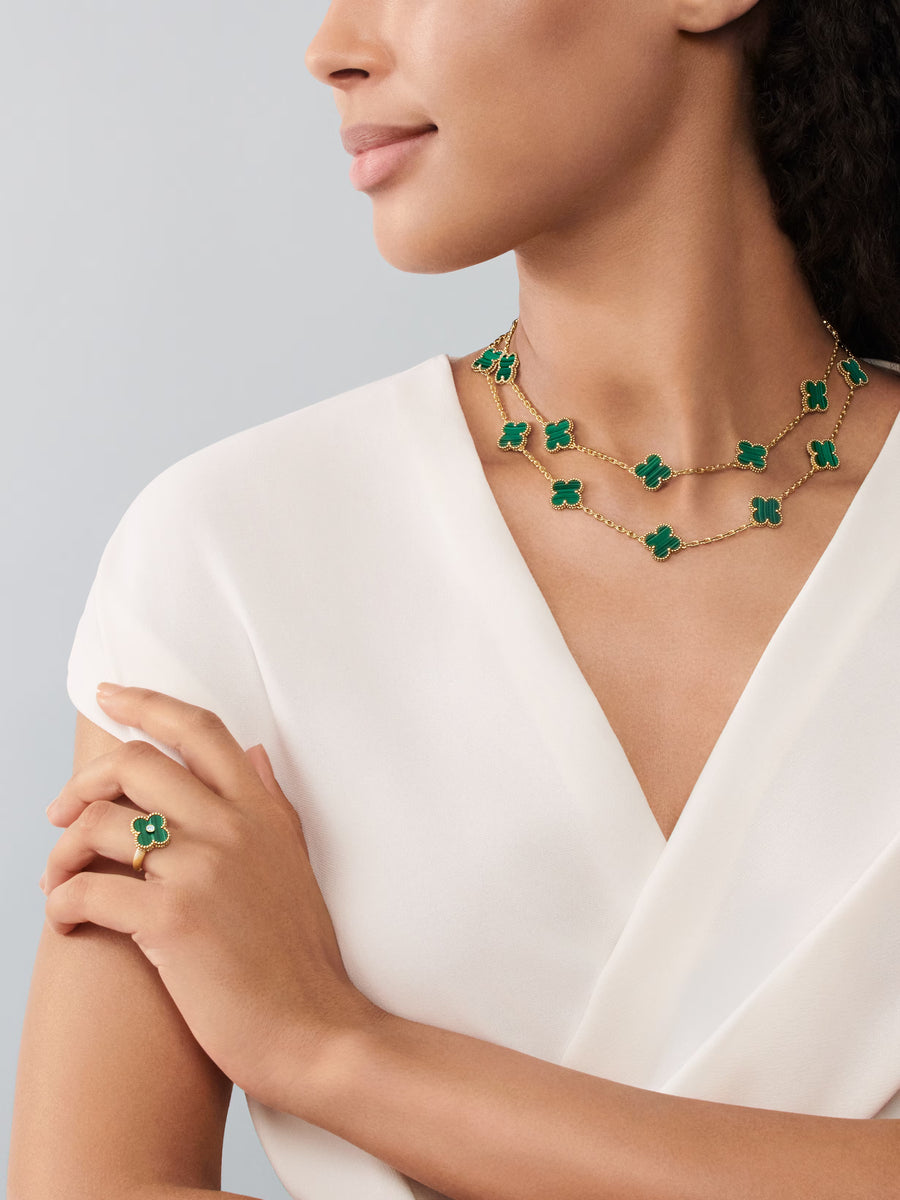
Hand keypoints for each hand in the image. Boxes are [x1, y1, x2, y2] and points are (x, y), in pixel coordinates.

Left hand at [41, 684, 382, 1113]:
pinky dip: (62, 899)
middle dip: (83, 782)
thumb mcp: (296, 862)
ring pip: (102, 822)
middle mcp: (232, 826)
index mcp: (261, 810)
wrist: (316, 1029)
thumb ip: (272, 803)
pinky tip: (66, 916)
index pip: (199, 729)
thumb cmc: (301, 957)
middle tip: (62, 812)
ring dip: (63, 849)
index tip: (109, 697)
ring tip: (59, 878)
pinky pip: (88, 887)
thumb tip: (255, 753)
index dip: (147, 703)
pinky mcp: (171, 919)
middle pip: (135, 764)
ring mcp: (202, 868)